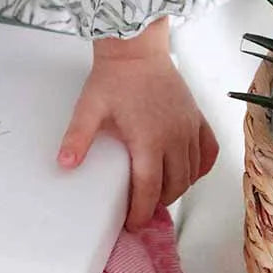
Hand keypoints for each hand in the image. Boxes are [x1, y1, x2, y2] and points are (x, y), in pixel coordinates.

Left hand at [56, 18, 218, 230]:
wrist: (137, 48)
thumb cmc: (114, 78)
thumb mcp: (89, 109)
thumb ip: (78, 138)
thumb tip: (65, 165)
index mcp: (150, 140)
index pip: (149, 188)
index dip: (141, 211)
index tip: (133, 224)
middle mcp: (175, 138)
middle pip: (174, 185)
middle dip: (157, 202)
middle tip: (140, 209)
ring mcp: (189, 128)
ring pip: (192, 172)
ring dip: (177, 188)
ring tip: (158, 194)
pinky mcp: (197, 117)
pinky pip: (208, 151)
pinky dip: (200, 167)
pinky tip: (187, 172)